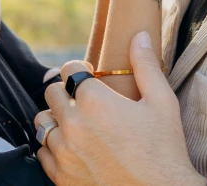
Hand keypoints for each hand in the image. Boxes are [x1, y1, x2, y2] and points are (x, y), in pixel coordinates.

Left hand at [35, 32, 204, 185]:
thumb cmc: (165, 150)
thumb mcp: (162, 103)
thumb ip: (146, 65)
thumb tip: (138, 35)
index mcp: (95, 101)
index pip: (69, 69)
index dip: (79, 70)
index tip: (88, 77)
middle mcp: (73, 124)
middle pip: (52, 92)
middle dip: (67, 92)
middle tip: (84, 102)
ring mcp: (63, 152)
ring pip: (42, 121)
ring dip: (56, 118)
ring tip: (77, 124)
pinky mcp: (60, 176)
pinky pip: (42, 151)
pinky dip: (53, 147)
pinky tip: (73, 147)